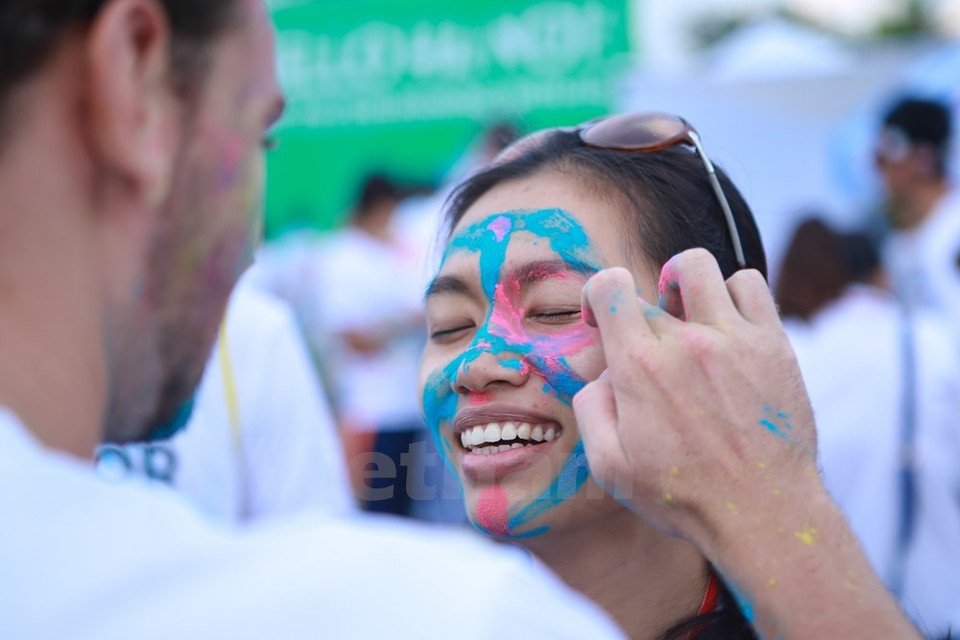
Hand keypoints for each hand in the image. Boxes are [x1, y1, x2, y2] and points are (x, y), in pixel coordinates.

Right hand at [574, 249, 919, 638]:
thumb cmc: (683, 495)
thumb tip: (602, 375)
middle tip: (648, 347)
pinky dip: (732, 293)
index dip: (597, 294)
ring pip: (698, 266)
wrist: (762, 513)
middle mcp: (685, 342)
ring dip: (682, 283)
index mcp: (639, 367)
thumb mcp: (610, 466)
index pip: (609, 285)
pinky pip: (749, 283)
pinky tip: (726, 323)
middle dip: (638, 313)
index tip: (602, 319)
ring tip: (685, 313)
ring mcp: (733, 338)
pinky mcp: (772, 344)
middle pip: (649, 290)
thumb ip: (590, 409)